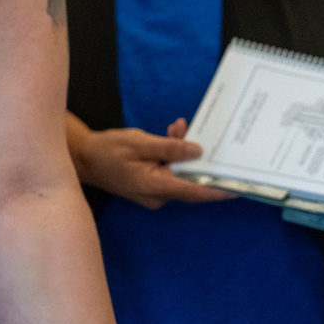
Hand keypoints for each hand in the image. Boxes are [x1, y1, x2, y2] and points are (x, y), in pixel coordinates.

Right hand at [71, 116, 231, 209]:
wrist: (83, 159)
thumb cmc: (108, 151)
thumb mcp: (140, 143)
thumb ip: (170, 148)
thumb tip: (197, 152)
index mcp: (155, 187)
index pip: (195, 192)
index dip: (219, 190)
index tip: (240, 187)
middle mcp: (158, 195)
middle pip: (189, 180)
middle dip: (198, 158)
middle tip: (208, 138)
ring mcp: (154, 192)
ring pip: (180, 173)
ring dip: (183, 152)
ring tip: (177, 128)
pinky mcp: (151, 185)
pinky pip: (170, 171)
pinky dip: (172, 155)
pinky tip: (170, 134)